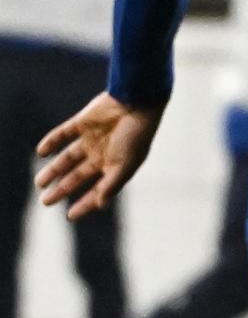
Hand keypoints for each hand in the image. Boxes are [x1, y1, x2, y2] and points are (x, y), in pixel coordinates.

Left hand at [35, 92, 162, 219]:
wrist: (138, 101)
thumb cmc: (137, 135)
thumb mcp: (127, 164)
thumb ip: (112, 184)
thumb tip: (100, 203)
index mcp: (115, 165)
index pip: (97, 188)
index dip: (85, 203)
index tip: (70, 215)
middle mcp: (102, 153)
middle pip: (77, 175)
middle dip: (62, 189)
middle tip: (45, 201)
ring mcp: (92, 138)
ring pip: (67, 157)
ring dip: (53, 170)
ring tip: (39, 183)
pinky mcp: (83, 122)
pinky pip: (62, 134)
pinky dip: (51, 142)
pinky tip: (42, 152)